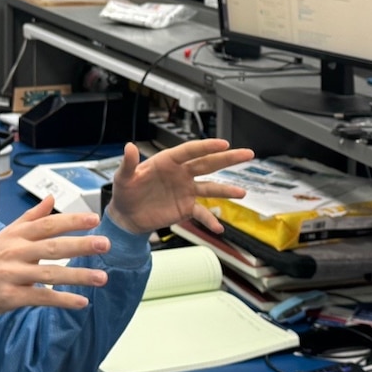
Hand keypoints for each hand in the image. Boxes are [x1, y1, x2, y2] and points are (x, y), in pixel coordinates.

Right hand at [0, 198, 109, 326]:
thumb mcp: (4, 236)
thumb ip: (30, 218)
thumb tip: (50, 199)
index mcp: (15, 235)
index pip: (48, 224)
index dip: (72, 220)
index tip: (94, 218)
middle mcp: (14, 252)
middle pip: (52, 246)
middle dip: (81, 245)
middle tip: (105, 244)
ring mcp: (12, 274)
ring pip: (51, 273)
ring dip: (78, 276)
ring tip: (101, 277)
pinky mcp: (11, 297)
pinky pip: (41, 298)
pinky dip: (62, 300)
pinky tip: (81, 302)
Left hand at [104, 138, 254, 235]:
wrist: (127, 216)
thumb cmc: (125, 192)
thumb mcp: (123, 177)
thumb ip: (128, 163)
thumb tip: (129, 147)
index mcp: (168, 161)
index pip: (190, 151)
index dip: (207, 147)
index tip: (224, 143)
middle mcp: (181, 174)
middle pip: (208, 164)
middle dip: (228, 159)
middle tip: (248, 154)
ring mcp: (186, 191)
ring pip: (210, 188)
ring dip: (226, 191)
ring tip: (242, 193)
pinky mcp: (185, 208)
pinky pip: (201, 213)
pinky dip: (210, 220)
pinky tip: (219, 228)